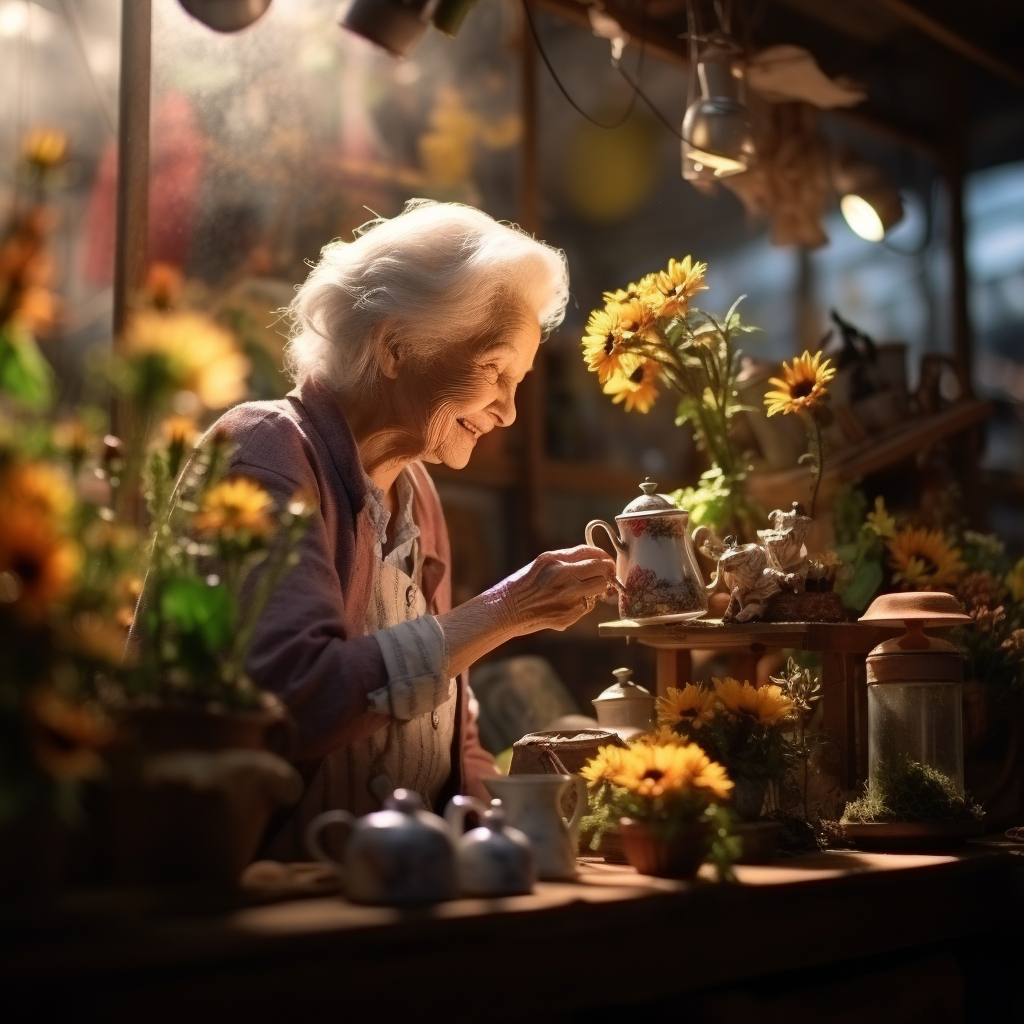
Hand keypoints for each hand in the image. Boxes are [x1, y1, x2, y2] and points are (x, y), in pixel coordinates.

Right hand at [492, 545, 618, 634]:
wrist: (505, 610)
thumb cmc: (521, 587)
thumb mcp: (541, 566)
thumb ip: (565, 562)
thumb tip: (592, 563)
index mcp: (554, 559)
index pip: (590, 551)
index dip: (602, 556)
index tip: (605, 561)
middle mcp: (563, 574)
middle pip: (602, 568)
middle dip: (607, 571)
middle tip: (607, 575)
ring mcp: (568, 595)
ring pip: (600, 587)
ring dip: (598, 589)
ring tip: (587, 592)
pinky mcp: (569, 614)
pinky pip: (588, 606)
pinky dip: (583, 606)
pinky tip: (568, 606)